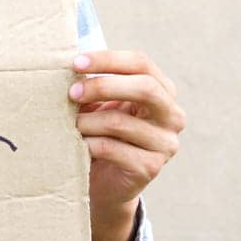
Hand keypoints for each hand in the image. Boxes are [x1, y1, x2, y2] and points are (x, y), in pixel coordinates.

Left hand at [69, 49, 183, 240]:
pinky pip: (111, 148)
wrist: (105, 181)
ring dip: (86, 121)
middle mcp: (172, 116)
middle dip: (102, 86)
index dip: (108, 59)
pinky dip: (88, 143)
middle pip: (145, 88)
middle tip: (72, 93)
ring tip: (70, 124)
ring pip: (120, 121)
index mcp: (163, 91)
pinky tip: (78, 144)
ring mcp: (165, 143)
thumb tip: (68, 65)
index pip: (142, 64)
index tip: (76, 63)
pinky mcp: (150, 167)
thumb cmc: (101, 132)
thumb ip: (95, 83)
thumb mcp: (101, 103)